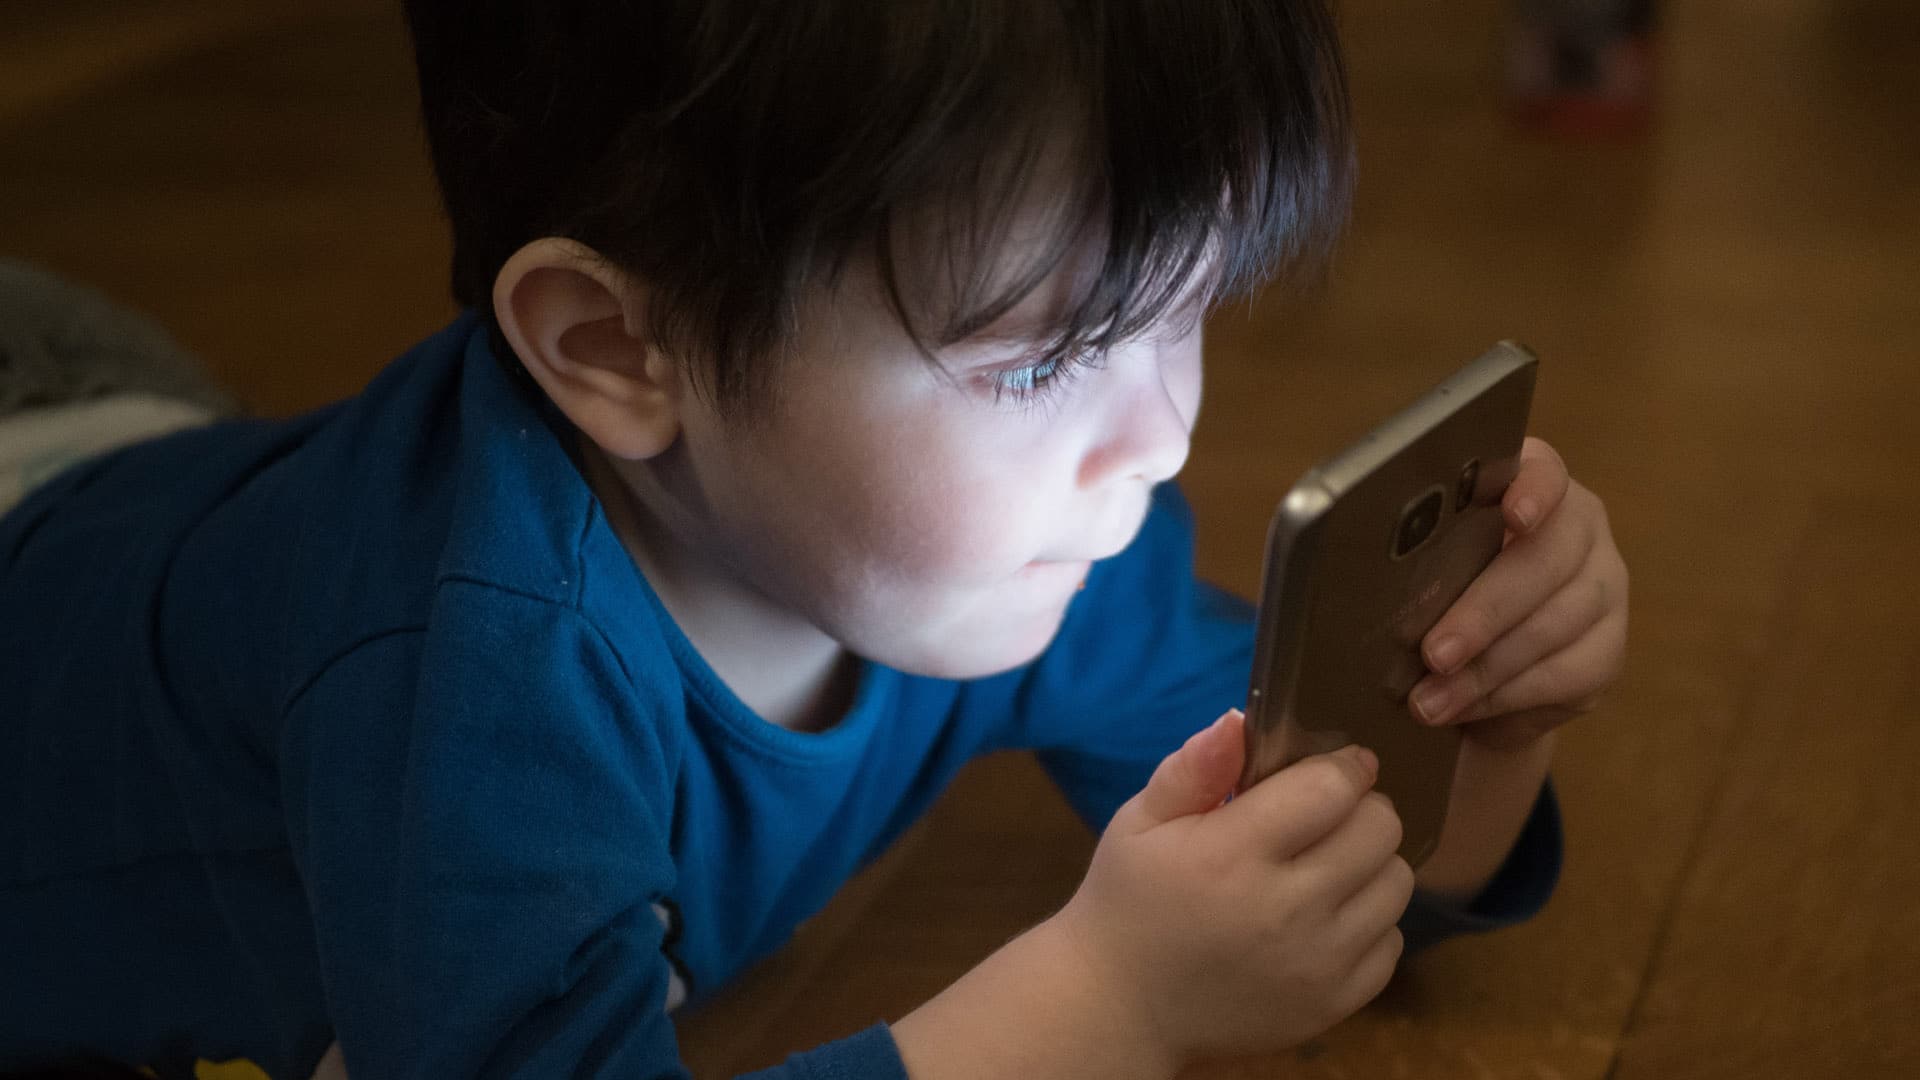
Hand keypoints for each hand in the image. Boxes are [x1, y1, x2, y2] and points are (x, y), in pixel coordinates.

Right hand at [1049, 711, 1411, 1066]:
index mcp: (1232, 855)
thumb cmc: (1130, 902)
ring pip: (1396, 883)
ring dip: (1371, 863)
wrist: (1123, 1009)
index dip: (1344, 765)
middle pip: (1379, 831)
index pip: (1332, 789)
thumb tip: (1240, 720)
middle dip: (1363, 808)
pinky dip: (1370, 922)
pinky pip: (1391, 942)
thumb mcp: (1140, 823)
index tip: (1338, 763)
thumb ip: (1193, 768)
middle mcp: (1286, 911)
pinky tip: (1326, 917)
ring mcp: (1316, 965)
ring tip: (1329, 864)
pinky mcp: (1334, 1005)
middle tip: (1329, 814)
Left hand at [1410, 436, 1628, 750]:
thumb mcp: (1407, 565)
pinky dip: (1508, 696)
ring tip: (1431, 699)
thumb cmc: (1427, 596)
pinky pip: (1567, 674)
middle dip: (1484, 611)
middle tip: (1434, 653)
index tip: (1513, 516)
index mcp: (1528, 485)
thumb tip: (1340, 570)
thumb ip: (1392, 554)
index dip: (1532, 490)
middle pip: (1546, 559)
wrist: (1469, 668)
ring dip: (1486, 669)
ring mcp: (1604, 588)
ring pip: (1556, 624)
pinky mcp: (1608, 650)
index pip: (1543, 472)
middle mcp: (1579, 528)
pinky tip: (1465, 708)